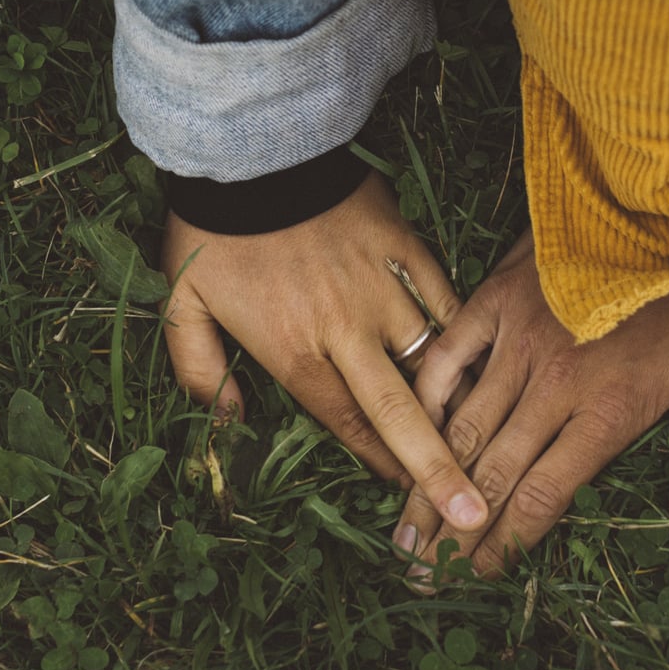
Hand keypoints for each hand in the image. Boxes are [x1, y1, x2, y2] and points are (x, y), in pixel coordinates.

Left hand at [159, 173, 490, 535]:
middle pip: (401, 413)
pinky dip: (458, 330)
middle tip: (470, 518)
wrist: (251, 151)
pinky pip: (442, 298)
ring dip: (455, 403)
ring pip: (431, 358)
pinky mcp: (403, 247)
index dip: (381, 467)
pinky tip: (479, 356)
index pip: (348, 425)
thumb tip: (230, 422)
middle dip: (437, 471)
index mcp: (295, 352)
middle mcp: (347, 331)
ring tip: (485, 441)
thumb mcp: (183, 307)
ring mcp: (381, 288)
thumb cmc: (213, 233)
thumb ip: (200, 373)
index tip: (410, 502)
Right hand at [394, 234, 668, 580]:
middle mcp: (553, 385)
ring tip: (404, 528)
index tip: (477, 578)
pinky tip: (410, 436)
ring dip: (430, 483)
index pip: (542, 497)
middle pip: (493, 475)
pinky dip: (427, 401)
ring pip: (463, 428)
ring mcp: (518, 341)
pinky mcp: (496, 300)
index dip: (505, 544)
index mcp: (605, 412)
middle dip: (454, 532)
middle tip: (421, 576)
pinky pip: (447, 358)